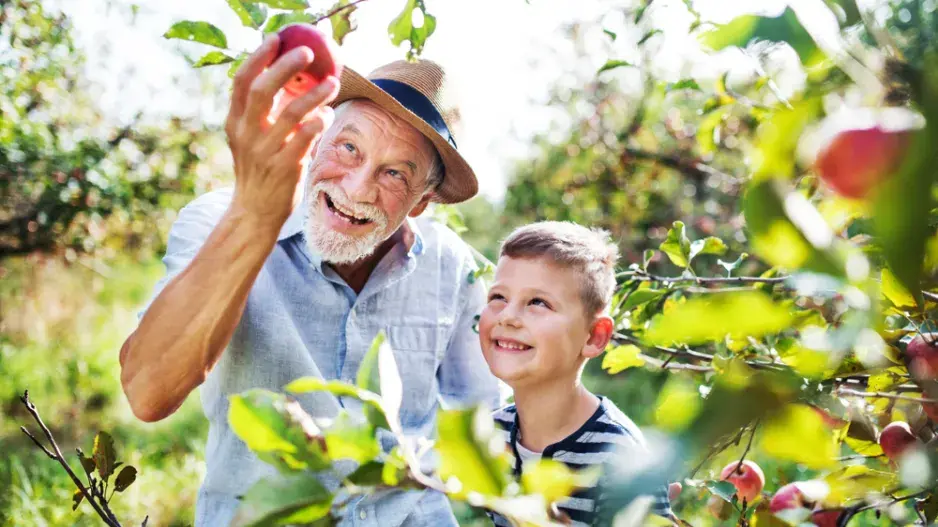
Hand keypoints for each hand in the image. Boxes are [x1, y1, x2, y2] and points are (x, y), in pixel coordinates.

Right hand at [225, 34, 339, 229]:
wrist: (254, 212)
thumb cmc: (259, 169)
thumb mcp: (250, 139)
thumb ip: (264, 112)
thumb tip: (291, 78)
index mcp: (235, 121)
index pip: (242, 80)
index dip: (259, 57)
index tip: (277, 39)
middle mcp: (246, 134)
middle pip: (263, 90)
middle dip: (286, 66)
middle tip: (308, 52)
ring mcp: (264, 151)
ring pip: (291, 113)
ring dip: (315, 94)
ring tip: (333, 83)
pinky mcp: (283, 168)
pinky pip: (305, 139)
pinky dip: (318, 122)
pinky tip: (327, 116)